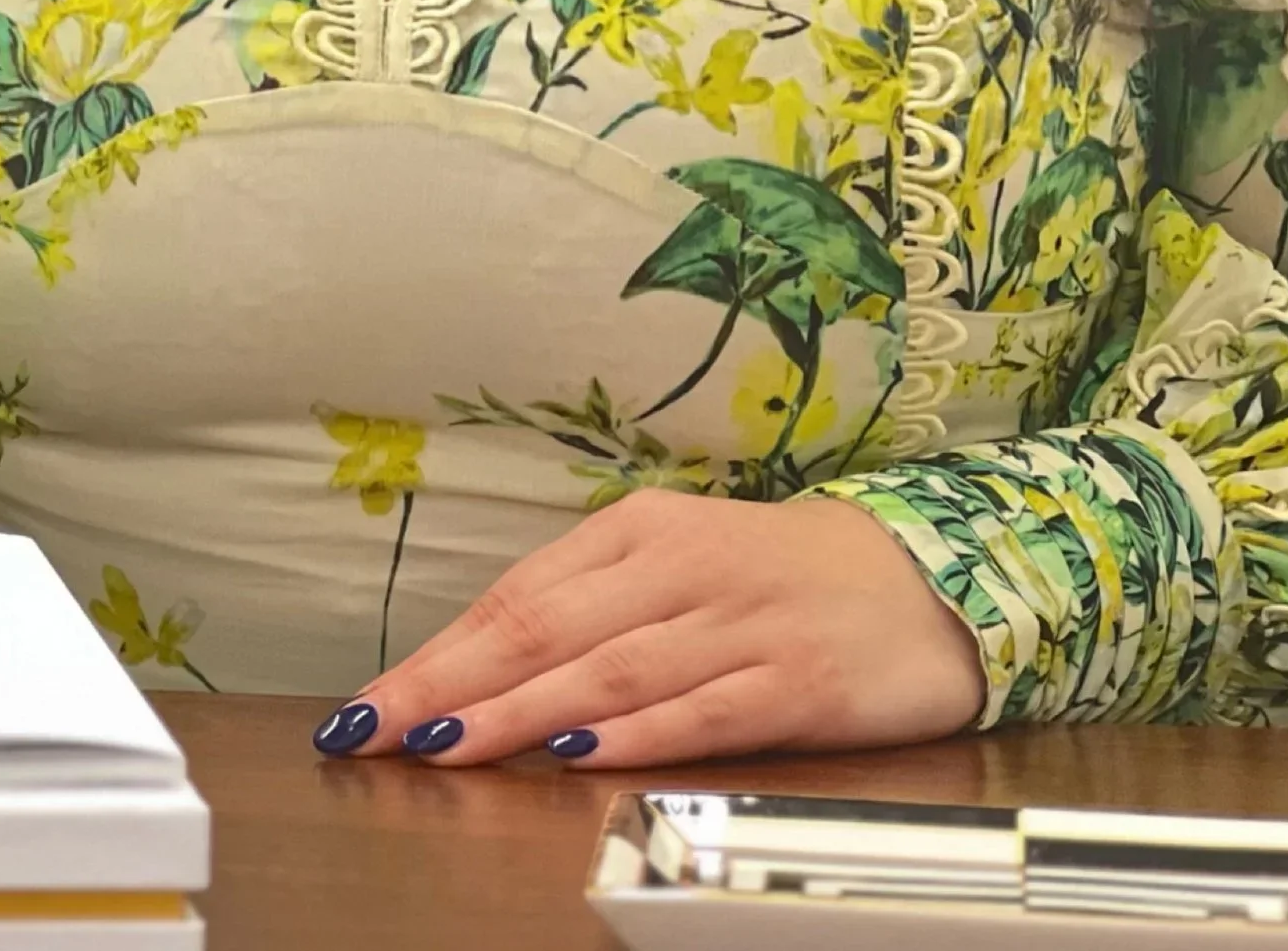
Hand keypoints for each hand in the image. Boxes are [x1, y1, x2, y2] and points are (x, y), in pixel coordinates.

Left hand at [321, 489, 986, 767]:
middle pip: (546, 630)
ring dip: (521, 711)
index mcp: (639, 532)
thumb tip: (473, 675)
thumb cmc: (771, 579)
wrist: (919, 578)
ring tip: (449, 745)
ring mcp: (738, 625)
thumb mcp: (671, 571)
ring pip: (609, 670)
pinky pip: (702, 710)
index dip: (437, 654)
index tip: (368, 706)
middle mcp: (680, 569)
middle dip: (451, 686)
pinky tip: (579, 754)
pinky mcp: (796, 683)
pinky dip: (636, 733)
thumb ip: (586, 613)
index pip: (516, 596)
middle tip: (376, 731)